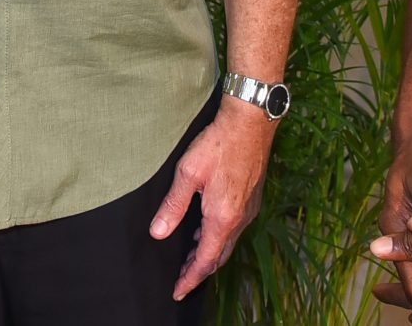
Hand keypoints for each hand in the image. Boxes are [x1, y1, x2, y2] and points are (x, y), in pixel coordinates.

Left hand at [149, 102, 275, 300]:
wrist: (251, 121)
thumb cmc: (218, 143)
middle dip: (199, 270)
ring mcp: (249, 208)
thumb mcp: (188, 173)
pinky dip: (220, 237)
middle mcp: (240, 218)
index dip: (190, 278)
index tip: (178, 291)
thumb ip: (173, 205)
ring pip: (229, 242)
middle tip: (181, 279)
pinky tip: (207, 229)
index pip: (205, 260)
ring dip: (210, 253)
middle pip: (220, 256)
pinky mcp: (252, 197)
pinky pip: (235, 228)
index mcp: (222, 217)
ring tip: (191, 258)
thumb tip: (159, 233)